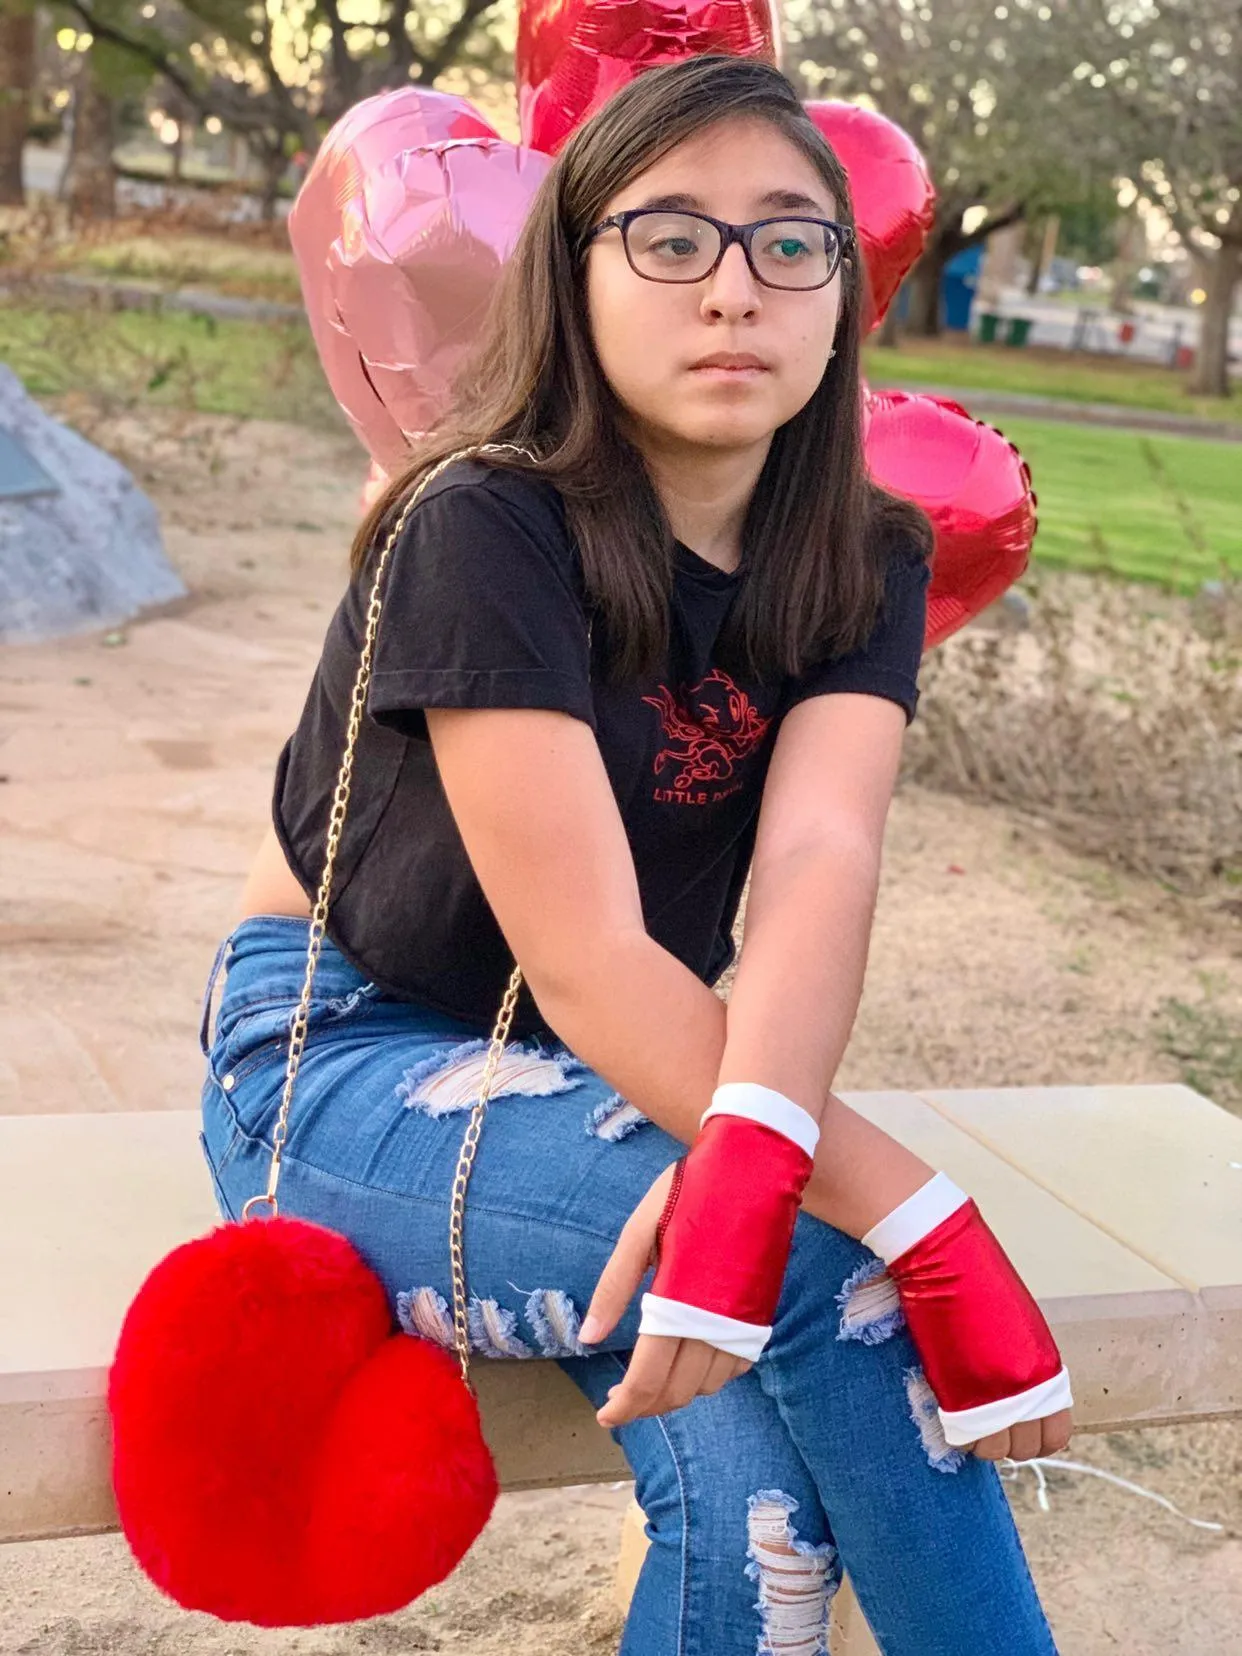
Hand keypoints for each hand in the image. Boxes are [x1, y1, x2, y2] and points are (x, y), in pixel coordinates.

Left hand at [580, 1162, 753, 1427]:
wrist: (754, 1165)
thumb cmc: (691, 1191)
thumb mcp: (640, 1231)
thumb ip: (614, 1287)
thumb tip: (587, 1339)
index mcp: (678, 1301)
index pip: (649, 1378)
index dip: (625, 1406)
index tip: (605, 1416)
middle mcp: (715, 1320)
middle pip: (678, 1390)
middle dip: (646, 1405)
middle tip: (620, 1400)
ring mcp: (744, 1319)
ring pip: (710, 1385)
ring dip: (678, 1393)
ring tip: (650, 1381)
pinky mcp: (761, 1311)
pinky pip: (738, 1366)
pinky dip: (713, 1376)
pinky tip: (691, 1361)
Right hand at [865, 1173, 1075, 1457]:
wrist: (942, 1257)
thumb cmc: (975, 1278)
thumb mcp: (1016, 1324)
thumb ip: (1022, 1364)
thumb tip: (1017, 1391)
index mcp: (1047, 1367)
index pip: (1056, 1434)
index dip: (1035, 1436)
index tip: (1017, 1428)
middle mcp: (1028, 1388)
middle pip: (1026, 1448)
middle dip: (1008, 1441)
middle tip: (988, 1423)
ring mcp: (995, 1394)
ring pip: (994, 1452)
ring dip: (981, 1442)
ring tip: (966, 1417)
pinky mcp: (959, 1394)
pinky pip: (965, 1442)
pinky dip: (958, 1437)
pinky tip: (949, 1412)